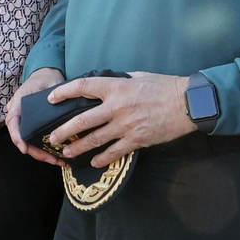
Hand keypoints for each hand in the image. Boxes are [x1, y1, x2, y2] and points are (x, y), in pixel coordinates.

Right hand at [5, 67, 64, 166]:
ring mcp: (26, 122)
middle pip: (22, 138)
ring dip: (43, 155)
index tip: (24, 148)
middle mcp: (19, 115)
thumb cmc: (45, 79)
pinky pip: (36, 141)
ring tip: (58, 161)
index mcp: (18, 104)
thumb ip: (49, 94)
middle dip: (36, 152)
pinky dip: (46, 150)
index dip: (17, 137)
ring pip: (30, 143)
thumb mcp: (46, 84)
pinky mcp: (34, 127)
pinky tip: (58, 157)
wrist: (46, 76)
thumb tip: (55, 105)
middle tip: (51, 160)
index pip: (13, 122)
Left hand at [46, 73, 196, 167]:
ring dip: (79, 148)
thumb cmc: (163, 86)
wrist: (187, 103)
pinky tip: (94, 162)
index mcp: (116, 88)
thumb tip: (105, 85)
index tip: (52, 99)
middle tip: (53, 138)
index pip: (83, 87)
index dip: (64, 92)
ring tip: (67, 153)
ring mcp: (126, 125)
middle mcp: (117, 107)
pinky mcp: (137, 140)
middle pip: (83, 120)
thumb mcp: (138, 77)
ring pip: (95, 139)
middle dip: (65, 130)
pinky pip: (115, 152)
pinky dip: (102, 158)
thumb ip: (119, 82)